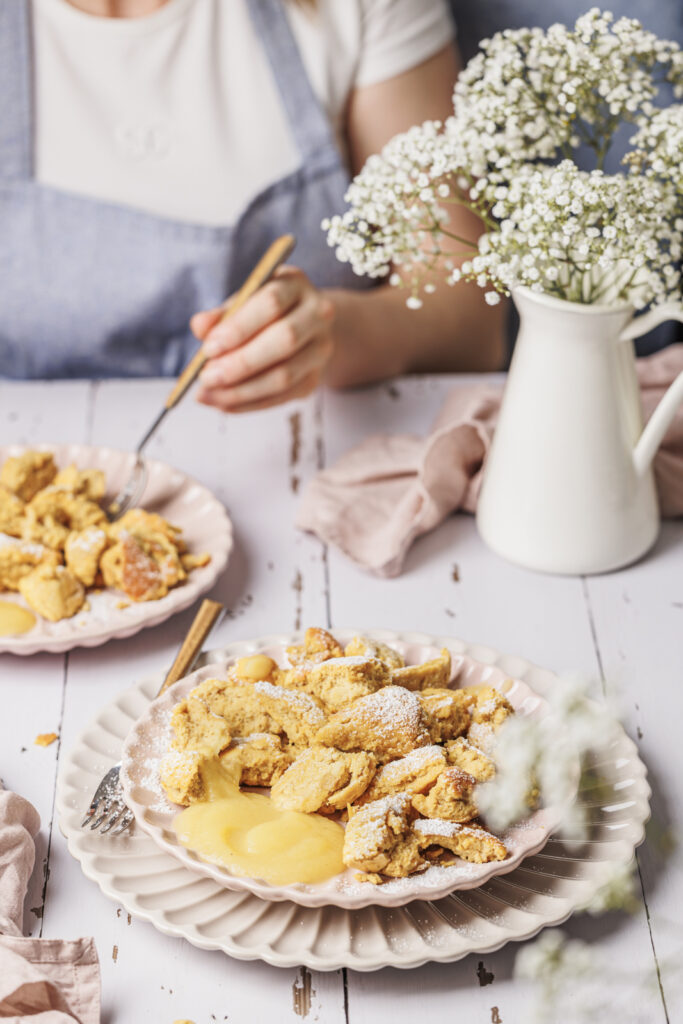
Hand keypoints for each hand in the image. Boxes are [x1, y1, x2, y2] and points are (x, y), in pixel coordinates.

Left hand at [191, 267, 335, 412]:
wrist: (303, 327)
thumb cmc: (263, 311)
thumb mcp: (242, 302)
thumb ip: (221, 314)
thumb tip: (199, 327)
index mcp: (295, 284)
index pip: (271, 303)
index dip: (239, 328)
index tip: (209, 348)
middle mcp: (317, 314)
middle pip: (284, 341)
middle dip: (240, 364)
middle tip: (207, 377)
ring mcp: (320, 349)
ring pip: (284, 376)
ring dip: (241, 391)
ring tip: (209, 395)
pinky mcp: (314, 379)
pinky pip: (281, 398)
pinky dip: (249, 404)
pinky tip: (224, 404)